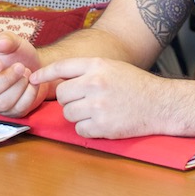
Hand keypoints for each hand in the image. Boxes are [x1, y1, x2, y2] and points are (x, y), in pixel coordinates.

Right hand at [0, 32, 47, 116]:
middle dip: (6, 79)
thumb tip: (0, 44)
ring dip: (19, 87)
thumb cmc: (19, 56)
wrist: (36, 69)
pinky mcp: (11, 113)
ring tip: (28, 73)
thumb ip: (6, 39)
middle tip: (21, 67)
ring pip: (2, 103)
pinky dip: (29, 95)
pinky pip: (18, 108)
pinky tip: (33, 83)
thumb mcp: (14, 43)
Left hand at [34, 57, 162, 138]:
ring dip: (77, 115)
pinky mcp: (103, 126)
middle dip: (69, 100)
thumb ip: (86, 70)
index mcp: (97, 66)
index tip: (33, 78)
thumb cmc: (135, 85)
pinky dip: (87, 128)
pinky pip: (80, 129)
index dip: (44, 74)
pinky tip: (102, 122)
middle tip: (84, 101)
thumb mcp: (111, 67)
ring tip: (96, 111)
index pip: (62, 67)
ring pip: (68, 114)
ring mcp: (99, 106)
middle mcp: (96, 83)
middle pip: (62, 95)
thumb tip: (57, 78)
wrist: (161, 104)